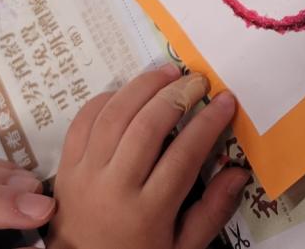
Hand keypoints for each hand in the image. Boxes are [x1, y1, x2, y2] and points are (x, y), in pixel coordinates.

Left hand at [47, 65, 248, 248]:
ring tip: (168, 73)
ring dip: (143, 87)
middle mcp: (114, 189)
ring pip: (114, 116)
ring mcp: (85, 174)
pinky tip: (129, 91)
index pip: (183, 155)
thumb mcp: (181, 248)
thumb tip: (238, 172)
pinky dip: (107, 99)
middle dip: (177, 95)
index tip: (226, 100)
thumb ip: (212, 211)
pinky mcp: (66, 166)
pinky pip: (83, 120)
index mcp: (147, 213)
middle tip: (198, 80)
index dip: (208, 122)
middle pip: (147, 126)